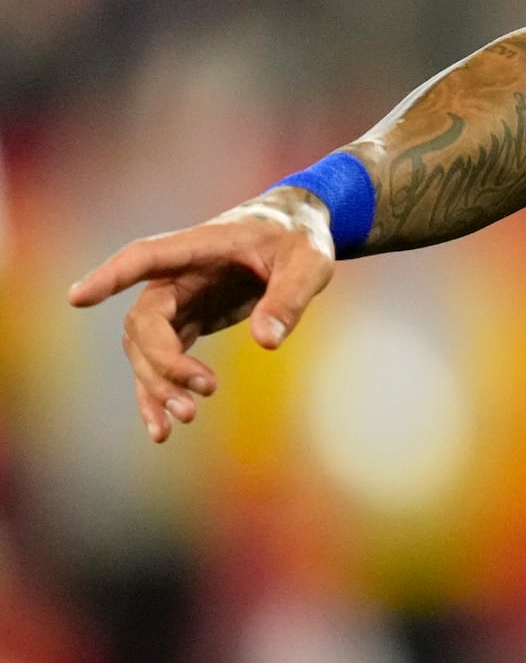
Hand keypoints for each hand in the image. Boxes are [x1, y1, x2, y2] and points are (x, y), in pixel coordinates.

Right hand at [67, 190, 336, 443]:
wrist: (294, 232)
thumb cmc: (299, 238)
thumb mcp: (310, 260)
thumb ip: (289, 297)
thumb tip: (266, 342)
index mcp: (199, 247)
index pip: (143, 258)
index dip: (110, 277)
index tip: (77, 298)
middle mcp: (177, 275)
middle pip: (144, 321)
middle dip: (163, 362)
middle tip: (203, 393)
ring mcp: (178, 301)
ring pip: (144, 348)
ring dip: (158, 385)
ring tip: (185, 418)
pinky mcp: (187, 322)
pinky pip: (159, 361)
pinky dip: (158, 393)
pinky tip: (161, 430)